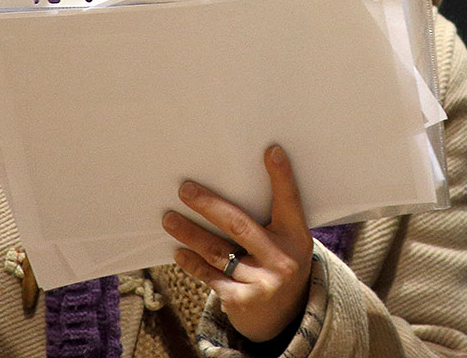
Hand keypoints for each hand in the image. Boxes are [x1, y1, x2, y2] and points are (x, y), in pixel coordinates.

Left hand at [163, 144, 314, 342]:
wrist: (286, 314)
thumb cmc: (278, 262)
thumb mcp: (286, 241)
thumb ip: (269, 221)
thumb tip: (228, 187)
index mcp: (296, 236)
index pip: (289, 201)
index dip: (281, 176)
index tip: (271, 151)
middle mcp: (282, 259)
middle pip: (239, 225)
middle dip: (209, 205)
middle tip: (185, 189)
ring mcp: (263, 282)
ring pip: (217, 252)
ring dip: (190, 233)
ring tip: (169, 219)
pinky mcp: (242, 300)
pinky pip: (211, 277)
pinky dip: (193, 264)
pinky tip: (179, 253)